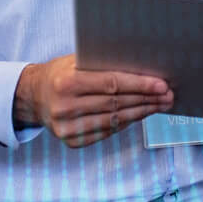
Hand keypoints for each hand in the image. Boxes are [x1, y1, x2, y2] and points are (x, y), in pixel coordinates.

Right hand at [12, 54, 173, 147]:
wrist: (34, 96)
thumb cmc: (62, 72)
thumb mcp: (78, 60)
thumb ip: (105, 63)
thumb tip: (144, 65)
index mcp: (67, 82)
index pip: (112, 84)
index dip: (140, 85)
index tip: (162, 84)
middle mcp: (65, 107)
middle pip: (117, 103)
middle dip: (147, 99)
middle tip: (168, 95)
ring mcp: (67, 128)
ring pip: (115, 120)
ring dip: (142, 112)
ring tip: (161, 104)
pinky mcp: (72, 141)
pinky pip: (107, 131)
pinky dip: (127, 122)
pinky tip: (142, 114)